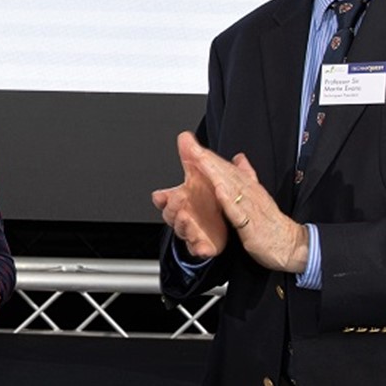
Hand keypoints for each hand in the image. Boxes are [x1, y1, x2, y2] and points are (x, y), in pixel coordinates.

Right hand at [151, 132, 228, 258]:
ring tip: (187, 217)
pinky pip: (199, 249)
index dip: (163, 198)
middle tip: (179, 197)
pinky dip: (199, 248)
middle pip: (172, 214)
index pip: (166, 199)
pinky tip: (202, 246)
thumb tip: (185, 137)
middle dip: (173, 207)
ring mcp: (192, 232)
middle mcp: (184, 216)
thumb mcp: (200, 177)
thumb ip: (191, 158)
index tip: (162, 194)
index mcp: (182, 200)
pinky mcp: (204, 245)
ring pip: (183, 231)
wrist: (223, 224)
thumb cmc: (207, 201)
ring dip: (183, 225)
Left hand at [179, 132, 309, 272]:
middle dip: (209, 160)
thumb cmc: (271, 222)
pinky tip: (219, 191)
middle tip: (192, 148)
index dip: (211, 157)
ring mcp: (251, 209)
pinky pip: (238, 212)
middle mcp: (250, 194)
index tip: (194, 146)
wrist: (290, 244)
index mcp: (250, 187)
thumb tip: (239, 158)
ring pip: (231, 188)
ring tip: (201, 162)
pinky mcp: (251, 225)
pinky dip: (229, 201)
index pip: (228, 168)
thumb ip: (247, 176)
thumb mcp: (258, 195)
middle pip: (227, 174)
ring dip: (215, 174)